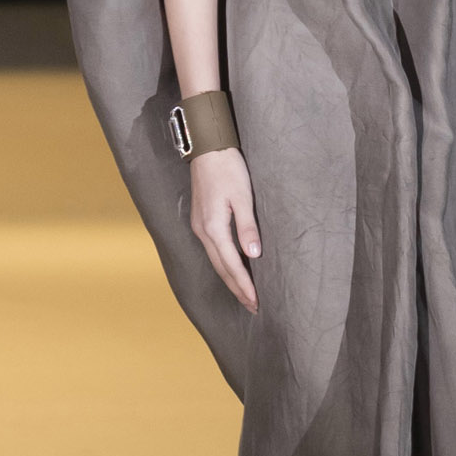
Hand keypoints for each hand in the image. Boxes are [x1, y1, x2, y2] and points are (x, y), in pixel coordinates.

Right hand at [189, 149, 260, 311]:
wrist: (208, 148)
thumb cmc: (228, 169)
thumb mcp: (243, 197)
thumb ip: (248, 227)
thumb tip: (253, 256)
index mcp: (214, 227)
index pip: (231, 265)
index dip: (244, 285)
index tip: (256, 302)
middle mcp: (203, 231)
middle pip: (221, 268)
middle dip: (237, 289)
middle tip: (253, 306)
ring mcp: (199, 226)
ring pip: (216, 261)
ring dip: (230, 279)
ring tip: (244, 294)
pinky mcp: (201, 220)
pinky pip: (213, 250)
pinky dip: (224, 264)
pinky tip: (232, 269)